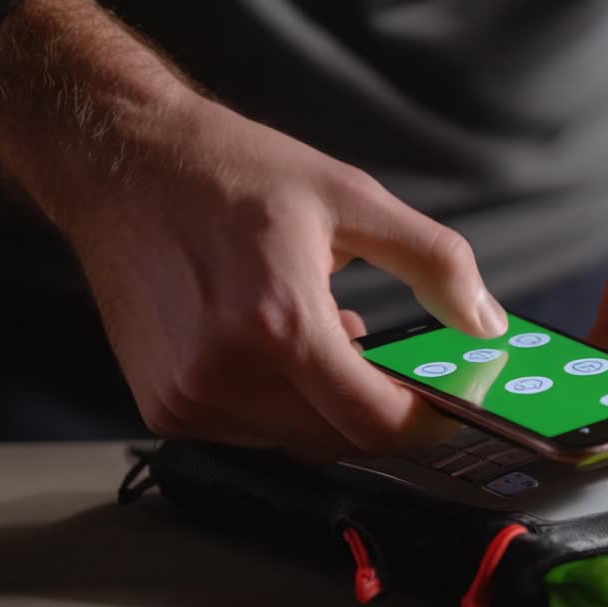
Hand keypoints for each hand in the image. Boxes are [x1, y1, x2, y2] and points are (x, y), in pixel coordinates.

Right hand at [0, 0, 507, 458]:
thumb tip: (487, 322)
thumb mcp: (350, 197)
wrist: (120, 165)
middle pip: (337, 440)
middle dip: (373, 409)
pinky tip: (274, 347)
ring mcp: (188, 398)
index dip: (421, 424)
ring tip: (318, 336)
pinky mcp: (163, 407)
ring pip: (295, 441)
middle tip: (383, 360)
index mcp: (278, 323)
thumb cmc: (233, 172)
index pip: (372, 423)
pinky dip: (278, 405)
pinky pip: (249, 433)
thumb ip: (433, 261)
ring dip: (324, 406)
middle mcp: (226, 375)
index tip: (443, 405)